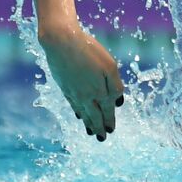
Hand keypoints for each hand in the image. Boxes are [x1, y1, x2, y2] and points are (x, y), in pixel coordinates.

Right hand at [40, 26, 124, 140]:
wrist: (62, 42)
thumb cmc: (90, 51)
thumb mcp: (110, 66)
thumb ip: (115, 86)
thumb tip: (118, 103)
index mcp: (100, 91)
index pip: (107, 110)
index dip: (109, 121)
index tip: (111, 131)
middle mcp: (86, 95)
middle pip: (94, 115)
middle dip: (98, 127)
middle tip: (102, 139)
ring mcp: (73, 91)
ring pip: (82, 111)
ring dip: (87, 122)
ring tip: (90, 132)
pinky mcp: (64, 86)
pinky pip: (72, 103)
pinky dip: (77, 110)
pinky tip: (79, 114)